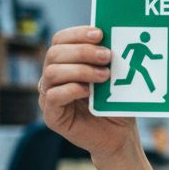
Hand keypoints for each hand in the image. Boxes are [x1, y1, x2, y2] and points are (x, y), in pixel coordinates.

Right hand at [38, 25, 137, 160]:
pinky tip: (88, 91)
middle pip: (54, 53)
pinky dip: (71, 90)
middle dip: (82, 51)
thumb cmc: (116, 103)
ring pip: (52, 73)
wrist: (120, 135)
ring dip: (81, 70)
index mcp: (65, 63)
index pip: (60, 40)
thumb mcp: (114, 76)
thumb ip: (107, 58)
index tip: (100, 34)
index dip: (77, 34)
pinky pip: (52, 96)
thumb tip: (112, 35)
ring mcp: (49, 96)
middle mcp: (53, 78)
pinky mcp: (52, 116)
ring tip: (105, 76)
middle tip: (107, 56)